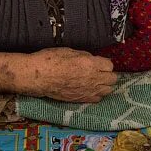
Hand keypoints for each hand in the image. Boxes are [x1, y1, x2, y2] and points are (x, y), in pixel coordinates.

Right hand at [0, 47, 117, 102]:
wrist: (38, 77)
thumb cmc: (50, 60)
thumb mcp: (69, 51)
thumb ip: (84, 56)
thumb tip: (92, 60)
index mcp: (90, 64)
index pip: (110, 65)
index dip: (104, 63)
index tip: (98, 63)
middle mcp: (92, 79)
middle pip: (112, 79)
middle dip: (107, 74)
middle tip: (99, 72)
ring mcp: (87, 91)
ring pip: (107, 90)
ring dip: (104, 85)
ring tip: (96, 81)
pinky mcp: (81, 99)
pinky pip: (97, 99)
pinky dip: (96, 94)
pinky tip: (90, 90)